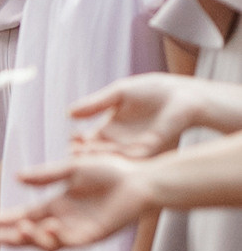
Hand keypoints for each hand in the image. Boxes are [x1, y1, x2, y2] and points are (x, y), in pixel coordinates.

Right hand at [0, 147, 157, 250]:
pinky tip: (49, 227)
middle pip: (32, 234)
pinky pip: (70, 243)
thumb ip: (46, 175)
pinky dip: (56, 238)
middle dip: (13, 237)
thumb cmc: (110, 172)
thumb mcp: (72, 169)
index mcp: (57, 205)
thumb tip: (16, 178)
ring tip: (21, 230)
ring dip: (33, 239)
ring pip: (48, 243)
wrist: (139, 181)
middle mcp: (64, 221)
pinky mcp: (93, 237)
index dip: (7, 219)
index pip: (26, 215)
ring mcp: (78, 231)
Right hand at [69, 71, 241, 157]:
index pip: (87, 142)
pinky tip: (109, 153)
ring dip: (98, 158)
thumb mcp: (118, 94)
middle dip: (84, 155)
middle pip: (96, 154)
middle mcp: (119, 144)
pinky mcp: (150, 149)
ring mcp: (134, 149)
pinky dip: (119, 156)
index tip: (72, 137)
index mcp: (109, 130)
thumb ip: (95, 104)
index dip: (78, 142)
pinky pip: (131, 157)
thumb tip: (68, 113)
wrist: (181, 94)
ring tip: (87, 156)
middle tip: (73, 153)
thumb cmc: (151, 91)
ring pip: (112, 158)